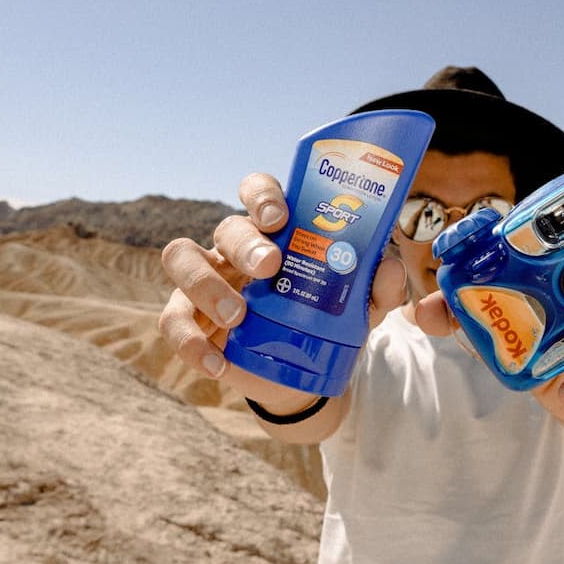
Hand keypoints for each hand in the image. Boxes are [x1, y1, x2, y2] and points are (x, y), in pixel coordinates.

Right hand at [157, 173, 408, 414]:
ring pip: (181, 258)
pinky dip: (192, 343)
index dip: (262, 195)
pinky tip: (219, 363)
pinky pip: (173, 320)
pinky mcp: (189, 317)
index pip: (258, 192)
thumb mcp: (360, 306)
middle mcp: (235, 248)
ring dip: (207, 284)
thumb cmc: (324, 319)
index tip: (279, 217)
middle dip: (245, 243)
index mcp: (275, 232)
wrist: (298, 372)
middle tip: (269, 267)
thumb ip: (378, 287)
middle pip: (226, 226)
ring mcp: (206, 279)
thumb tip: (390, 269)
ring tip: (239, 316)